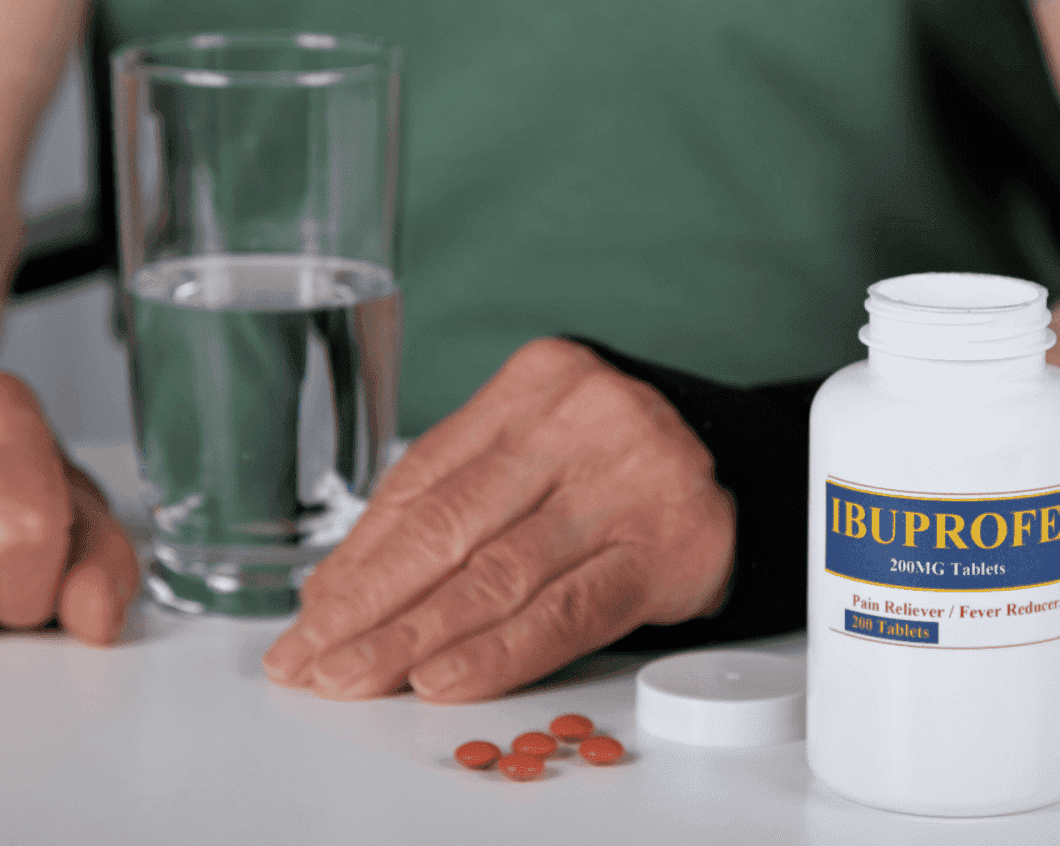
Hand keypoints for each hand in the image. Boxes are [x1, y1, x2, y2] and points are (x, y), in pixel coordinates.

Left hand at [262, 337, 734, 702]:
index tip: (310, 612)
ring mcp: (632, 480)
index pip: (424, 476)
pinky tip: (442, 679)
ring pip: (497, 571)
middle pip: (450, 525)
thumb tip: (345, 585)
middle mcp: (586, 417)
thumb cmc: (623, 462)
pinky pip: (566, 609)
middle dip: (367, 604)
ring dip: (413, 637)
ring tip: (355, 678)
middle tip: (308, 659)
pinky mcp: (668, 547)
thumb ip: (460, 495)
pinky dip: (498, 651)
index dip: (358, 554)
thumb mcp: (544, 445)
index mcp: (540, 379)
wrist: (752, 465)